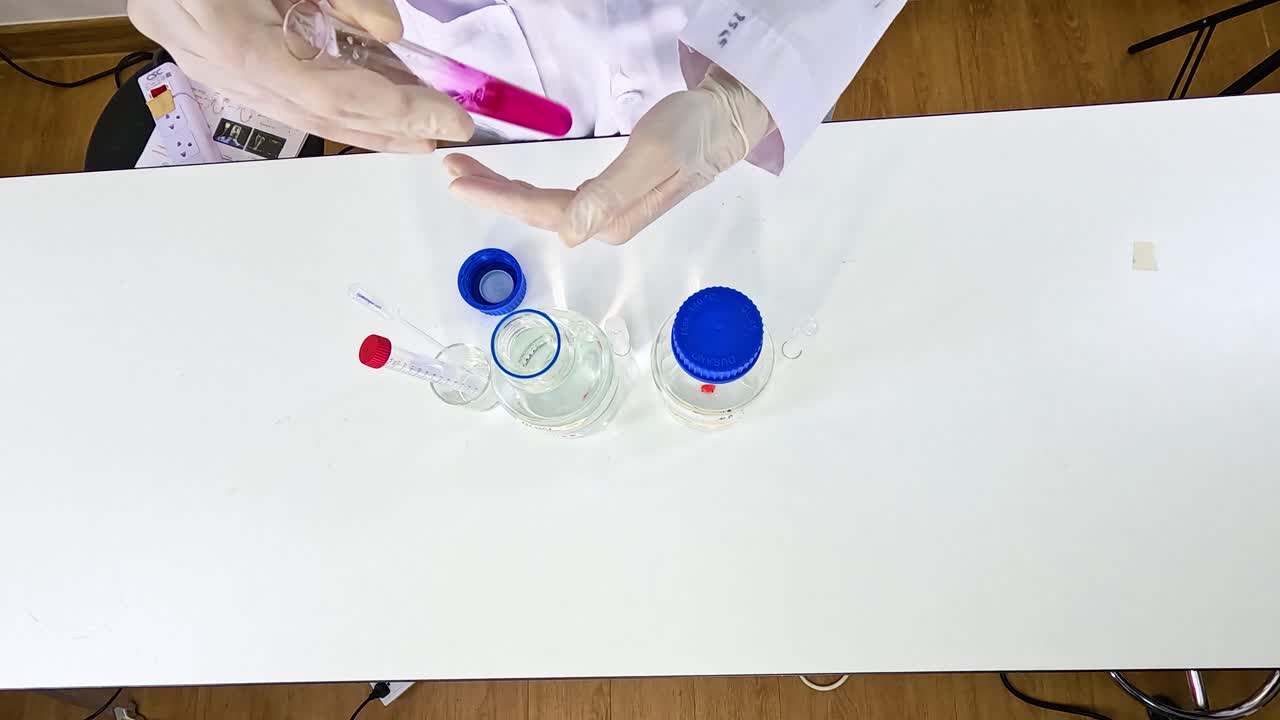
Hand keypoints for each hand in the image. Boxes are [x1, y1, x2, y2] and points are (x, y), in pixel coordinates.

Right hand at [127, 0, 474, 150]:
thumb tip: (389, 30)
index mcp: (220, 23)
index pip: (322, 89)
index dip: (392, 111)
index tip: (448, 120)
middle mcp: (205, 53)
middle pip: (311, 111)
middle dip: (386, 126)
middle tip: (444, 129)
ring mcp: (201, 57)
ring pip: (294, 108)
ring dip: (361, 121)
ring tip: (418, 127)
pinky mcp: (209, 52)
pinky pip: (278, 89)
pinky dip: (329, 97)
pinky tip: (373, 103)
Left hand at [445, 65, 773, 245]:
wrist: (728, 119)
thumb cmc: (693, 130)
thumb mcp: (653, 155)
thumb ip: (611, 194)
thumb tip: (570, 233)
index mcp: (613, 219)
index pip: (544, 213)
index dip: (498, 197)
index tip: (458, 179)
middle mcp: (607, 223)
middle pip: (537, 213)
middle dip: (492, 193)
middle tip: (451, 169)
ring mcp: (610, 211)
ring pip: (545, 207)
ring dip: (505, 191)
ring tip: (468, 171)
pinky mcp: (613, 195)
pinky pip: (558, 198)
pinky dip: (526, 189)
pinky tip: (511, 183)